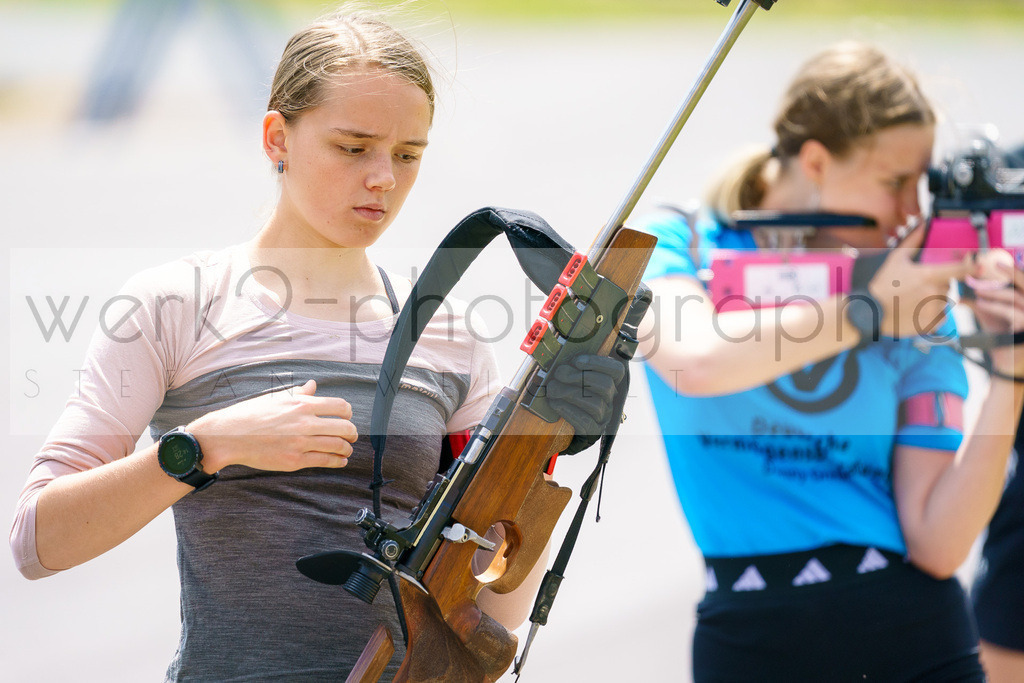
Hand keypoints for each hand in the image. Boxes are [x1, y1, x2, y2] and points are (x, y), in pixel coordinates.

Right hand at [188, 379, 357, 471]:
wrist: (228, 436)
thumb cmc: (250, 414)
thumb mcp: (276, 398)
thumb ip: (299, 393)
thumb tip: (313, 385)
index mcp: (302, 404)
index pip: (340, 407)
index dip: (348, 413)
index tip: (347, 417)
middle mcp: (305, 422)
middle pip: (345, 427)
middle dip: (352, 433)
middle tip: (352, 436)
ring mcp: (301, 443)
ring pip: (338, 446)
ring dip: (347, 449)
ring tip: (347, 449)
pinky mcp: (295, 460)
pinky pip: (325, 461)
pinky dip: (338, 461)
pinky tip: (340, 460)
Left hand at [546, 354, 626, 454]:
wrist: (558, 426)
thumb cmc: (563, 393)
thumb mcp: (566, 377)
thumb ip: (567, 364)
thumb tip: (557, 352)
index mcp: (607, 381)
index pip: (616, 370)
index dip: (598, 363)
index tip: (577, 361)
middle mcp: (609, 399)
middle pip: (606, 385)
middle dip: (580, 377)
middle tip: (559, 374)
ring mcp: (603, 416)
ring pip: (596, 404)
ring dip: (571, 393)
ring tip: (552, 389)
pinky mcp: (592, 431)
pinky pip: (585, 421)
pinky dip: (568, 410)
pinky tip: (555, 403)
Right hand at [869, 226, 973, 337]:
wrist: (870, 312)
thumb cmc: (883, 284)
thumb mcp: (896, 259)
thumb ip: (913, 241)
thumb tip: (922, 223)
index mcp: (929, 276)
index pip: (960, 270)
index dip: (972, 267)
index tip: (980, 265)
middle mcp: (935, 293)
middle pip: (947, 286)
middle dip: (936, 285)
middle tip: (916, 288)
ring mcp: (934, 309)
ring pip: (943, 302)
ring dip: (934, 300)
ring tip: (913, 301)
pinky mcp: (931, 324)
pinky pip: (941, 317)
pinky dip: (932, 315)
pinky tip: (916, 312)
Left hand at [968, 260, 1023, 376]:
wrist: (1006, 362)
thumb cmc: (1000, 337)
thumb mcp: (990, 315)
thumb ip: (980, 302)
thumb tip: (963, 289)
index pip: (1022, 283)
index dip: (1013, 272)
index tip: (999, 262)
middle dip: (1011, 273)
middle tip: (995, 265)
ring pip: (1017, 298)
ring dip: (995, 292)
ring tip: (977, 292)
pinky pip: (1012, 313)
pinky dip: (995, 306)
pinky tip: (980, 304)